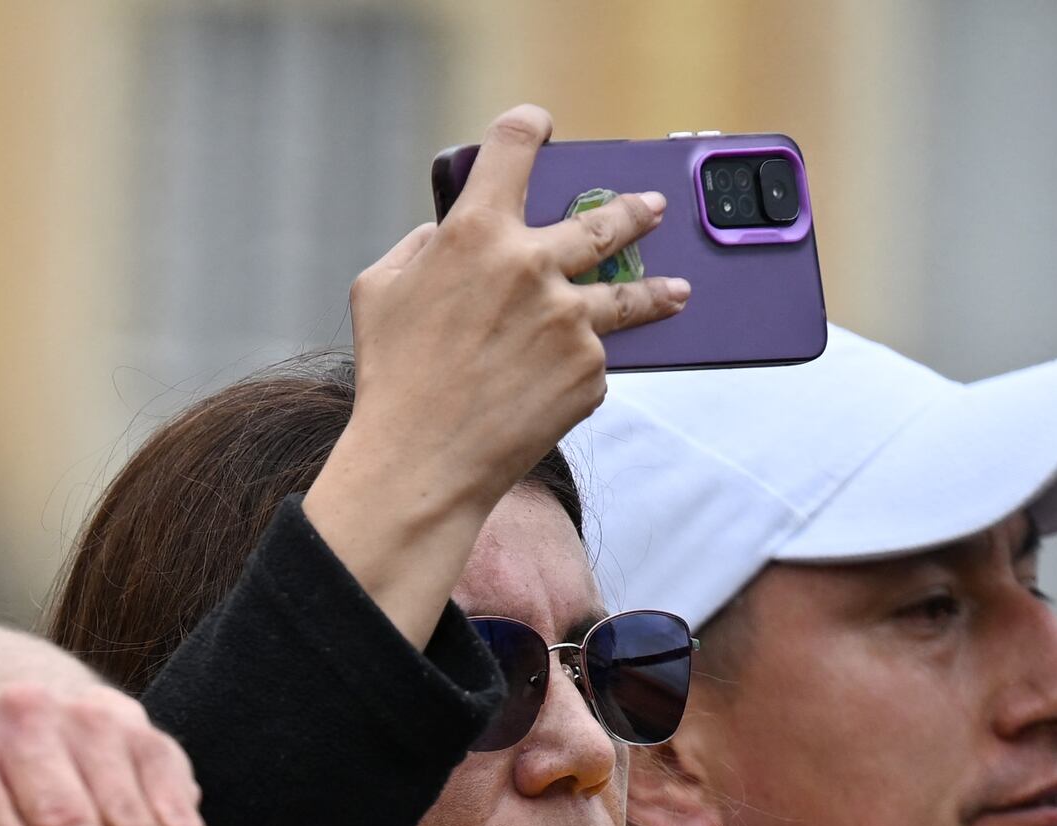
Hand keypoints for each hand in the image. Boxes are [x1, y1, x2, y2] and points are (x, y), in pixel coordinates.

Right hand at [305, 107, 689, 640]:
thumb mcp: (377, 292)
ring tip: (678, 291)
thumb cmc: (391, 378)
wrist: (422, 466)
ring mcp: (570, 320)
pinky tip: (550, 392)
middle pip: (605, 218)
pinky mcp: (590, 371)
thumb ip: (418, 248)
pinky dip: (575, 371)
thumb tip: (446, 235)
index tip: (540, 129)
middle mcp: (533, 265)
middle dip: (634, 210)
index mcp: (476, 232)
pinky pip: (592, 361)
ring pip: (630, 295)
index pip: (513, 146)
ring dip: (659, 289)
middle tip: (652, 208)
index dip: (528, 128)